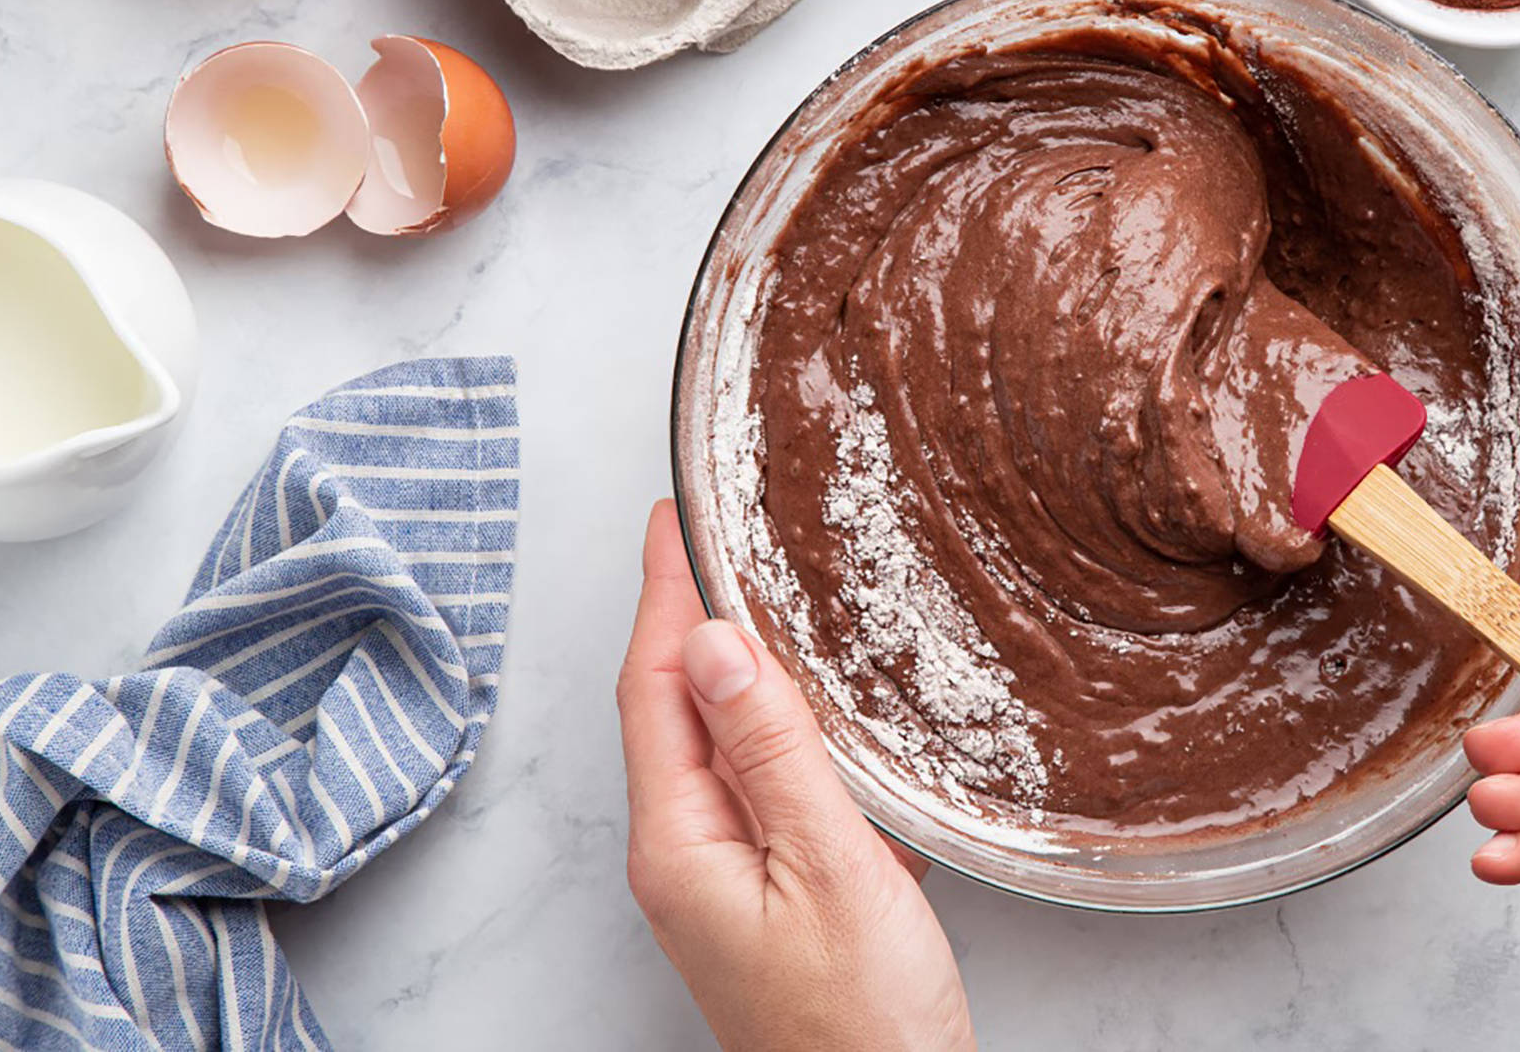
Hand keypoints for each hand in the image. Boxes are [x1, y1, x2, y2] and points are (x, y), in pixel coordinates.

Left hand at [618, 501, 975, 1051]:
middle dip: (690, 617)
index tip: (670, 518)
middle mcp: (683, 858)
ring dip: (734, 669)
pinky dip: (777, 730)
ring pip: (715, 746)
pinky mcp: (760, 899)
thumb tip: (722, 646)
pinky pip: (753, 788)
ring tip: (759, 597)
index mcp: (681, 843)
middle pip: (672, 708)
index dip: (666, 595)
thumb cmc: (862, 1024)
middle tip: (712, 535)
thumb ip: (775, 754)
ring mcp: (718, 881)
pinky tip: (813, 711)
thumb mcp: (830, 870)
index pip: (657, 685)